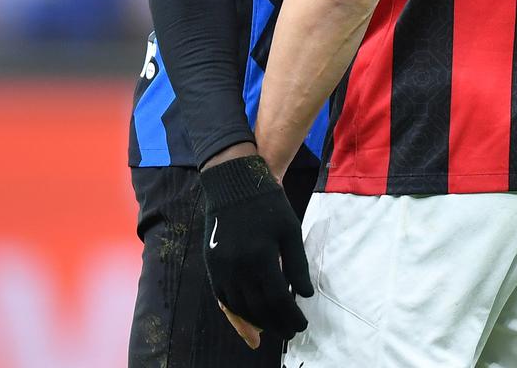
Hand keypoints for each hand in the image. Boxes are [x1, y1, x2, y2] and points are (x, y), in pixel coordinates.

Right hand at [199, 154, 312, 341]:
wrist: (233, 184)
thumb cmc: (267, 204)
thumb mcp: (290, 230)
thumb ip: (297, 265)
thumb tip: (304, 295)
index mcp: (260, 257)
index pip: (278, 299)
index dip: (291, 316)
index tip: (302, 324)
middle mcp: (238, 266)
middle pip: (259, 308)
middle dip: (277, 324)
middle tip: (290, 332)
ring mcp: (221, 267)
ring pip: (240, 307)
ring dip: (258, 322)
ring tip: (273, 328)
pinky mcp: (212, 265)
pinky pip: (224, 298)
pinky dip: (238, 312)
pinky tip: (251, 318)